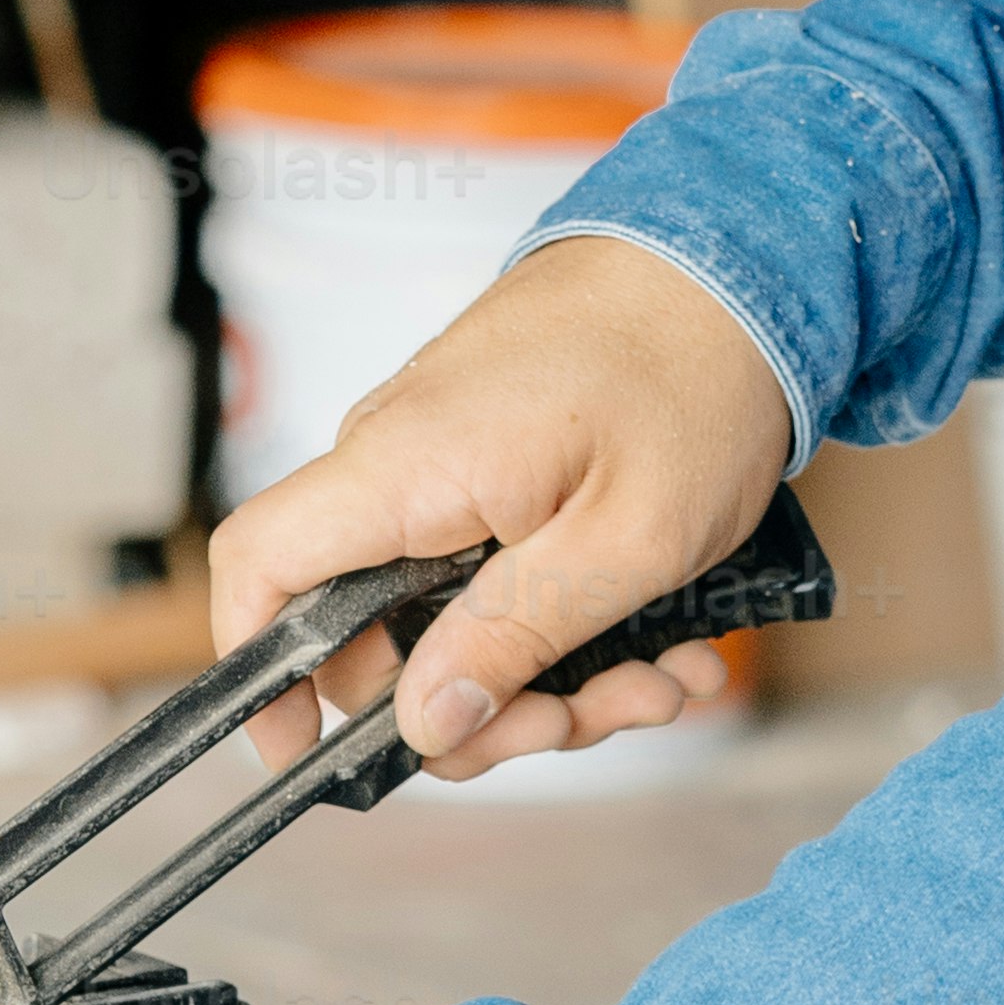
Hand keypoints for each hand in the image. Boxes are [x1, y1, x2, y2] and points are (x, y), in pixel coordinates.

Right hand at [211, 234, 790, 784]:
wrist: (745, 251)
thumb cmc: (696, 375)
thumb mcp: (626, 542)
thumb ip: (514, 638)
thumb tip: (420, 724)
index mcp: (408, 467)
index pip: (258, 567)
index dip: (262, 675)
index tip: (308, 753)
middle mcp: (401, 459)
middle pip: (371, 630)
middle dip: (484, 706)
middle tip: (592, 718)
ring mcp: (442, 458)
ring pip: (450, 615)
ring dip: (554, 675)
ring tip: (667, 675)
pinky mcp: (487, 459)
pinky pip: (493, 569)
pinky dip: (572, 619)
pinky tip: (665, 639)